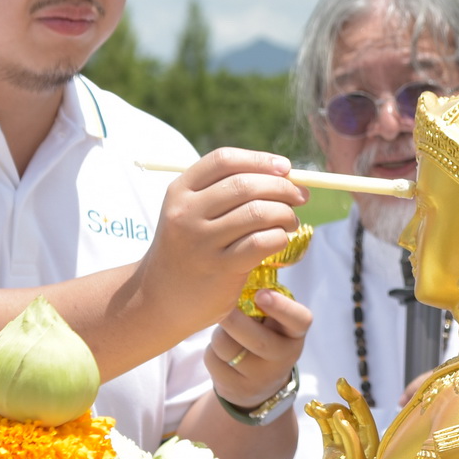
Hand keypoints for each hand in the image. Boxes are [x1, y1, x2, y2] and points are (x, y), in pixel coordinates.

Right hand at [137, 150, 308, 324]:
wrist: (159, 298)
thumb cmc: (186, 249)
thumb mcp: (190, 213)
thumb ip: (224, 192)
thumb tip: (283, 174)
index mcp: (180, 191)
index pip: (224, 160)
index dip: (260, 160)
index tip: (285, 167)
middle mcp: (187, 213)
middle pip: (245, 184)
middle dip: (282, 187)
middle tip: (299, 197)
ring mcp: (202, 242)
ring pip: (258, 213)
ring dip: (285, 214)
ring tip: (290, 222)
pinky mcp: (220, 269)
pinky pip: (262, 243)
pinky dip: (279, 237)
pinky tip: (280, 240)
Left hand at [207, 287, 311, 407]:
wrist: (258, 385)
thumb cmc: (265, 337)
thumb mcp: (273, 322)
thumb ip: (263, 303)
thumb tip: (236, 277)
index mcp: (295, 334)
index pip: (299, 320)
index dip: (281, 307)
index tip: (261, 295)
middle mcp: (283, 358)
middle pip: (257, 340)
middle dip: (234, 320)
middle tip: (222, 307)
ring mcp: (260, 378)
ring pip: (227, 347)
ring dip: (219, 333)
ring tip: (225, 331)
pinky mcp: (237, 389)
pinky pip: (213, 360)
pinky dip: (211, 351)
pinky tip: (221, 352)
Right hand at [311, 389, 382, 458]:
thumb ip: (350, 441)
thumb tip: (341, 416)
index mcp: (369, 441)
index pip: (362, 413)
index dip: (353, 398)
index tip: (342, 385)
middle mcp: (357, 440)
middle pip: (347, 414)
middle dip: (336, 404)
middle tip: (322, 405)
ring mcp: (344, 444)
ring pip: (334, 421)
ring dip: (325, 410)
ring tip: (313, 406)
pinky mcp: (331, 451)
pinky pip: (325, 430)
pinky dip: (319, 420)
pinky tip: (311, 409)